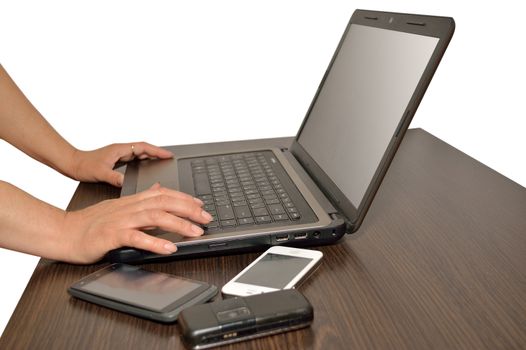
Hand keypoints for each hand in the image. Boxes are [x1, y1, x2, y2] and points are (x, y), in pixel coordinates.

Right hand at [61, 184, 211, 263]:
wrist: (64, 232)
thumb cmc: (91, 223)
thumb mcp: (119, 206)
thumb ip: (140, 199)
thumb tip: (159, 189)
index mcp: (132, 201)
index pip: (163, 194)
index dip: (184, 198)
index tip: (201, 204)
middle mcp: (129, 207)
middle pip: (164, 202)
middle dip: (189, 209)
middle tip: (206, 218)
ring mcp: (121, 220)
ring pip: (155, 217)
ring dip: (178, 224)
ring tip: (195, 232)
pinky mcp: (112, 235)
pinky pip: (137, 237)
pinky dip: (155, 242)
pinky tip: (169, 247)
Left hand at [70, 142, 173, 186]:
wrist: (72, 164)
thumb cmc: (83, 166)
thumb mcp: (101, 173)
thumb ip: (114, 177)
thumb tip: (126, 182)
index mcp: (120, 149)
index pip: (144, 147)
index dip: (157, 151)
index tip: (168, 154)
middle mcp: (121, 150)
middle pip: (144, 148)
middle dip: (157, 152)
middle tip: (169, 157)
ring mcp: (119, 154)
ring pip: (139, 152)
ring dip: (151, 155)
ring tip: (161, 161)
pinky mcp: (116, 159)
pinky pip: (134, 157)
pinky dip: (143, 160)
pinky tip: (146, 165)